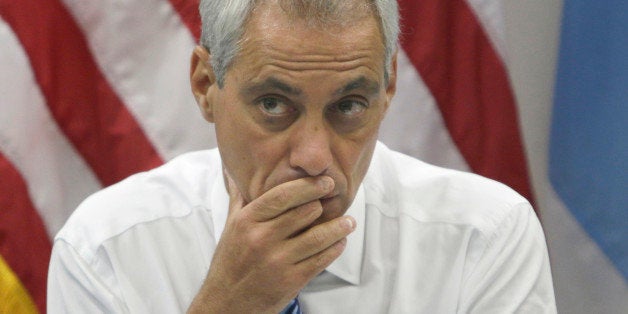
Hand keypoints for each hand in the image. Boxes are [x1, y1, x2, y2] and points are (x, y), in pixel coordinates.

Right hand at [188, 173, 355, 312]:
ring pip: (318, 237)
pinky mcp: (291, 281)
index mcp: (247, 221)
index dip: (308, 186)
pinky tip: (340, 242)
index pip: (283, 195)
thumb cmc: (230, 262)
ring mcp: (277, 261)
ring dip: (338, 227)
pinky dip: (334, 248)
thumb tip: (236, 172)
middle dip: (324, 204)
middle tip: (336, 199)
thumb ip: (239, 198)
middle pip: (305, 212)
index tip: (325, 182)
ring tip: (348, 222)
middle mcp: (261, 239)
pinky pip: (320, 260)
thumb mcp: (231, 227)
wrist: (226, 303)